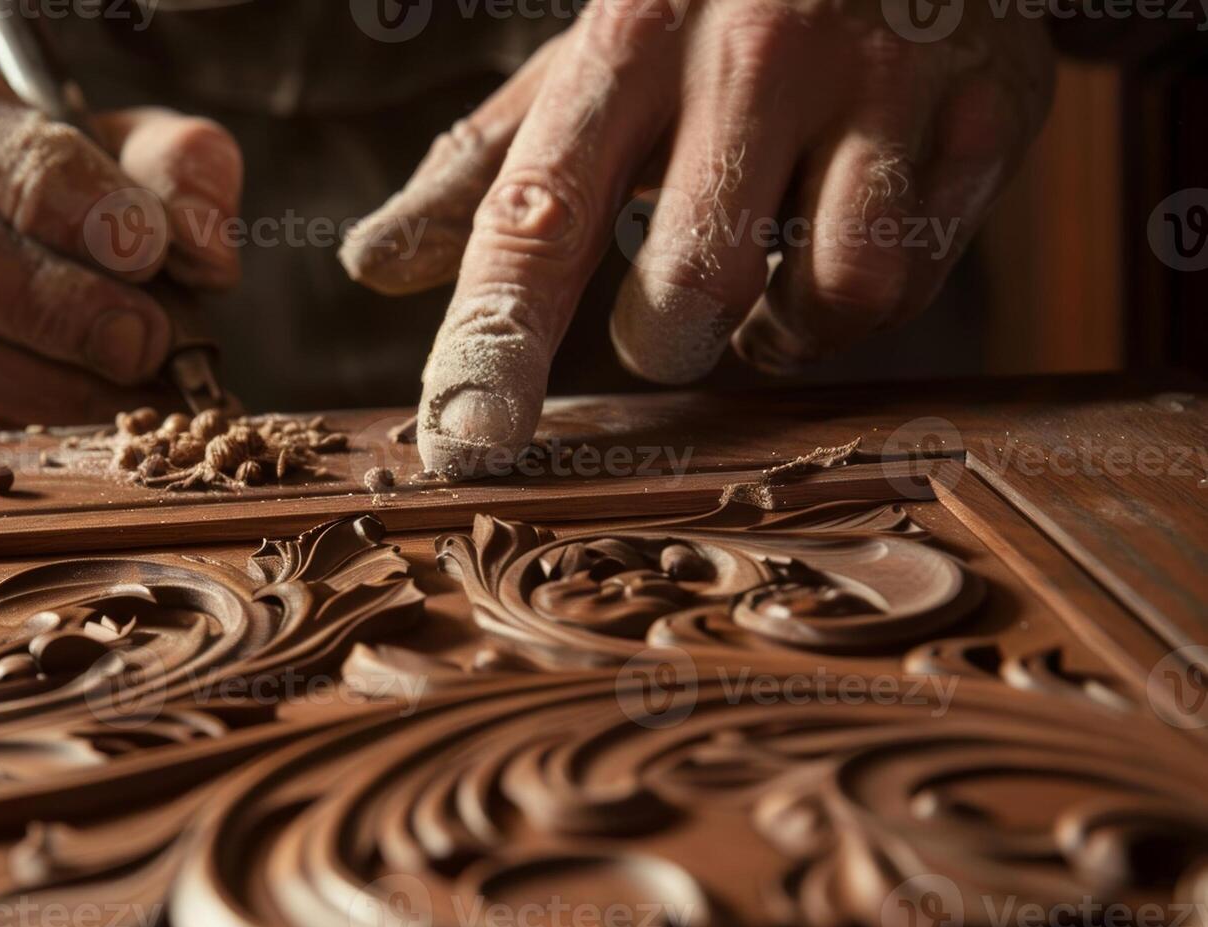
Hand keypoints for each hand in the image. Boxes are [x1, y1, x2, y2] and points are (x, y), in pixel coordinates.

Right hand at [0, 49, 242, 438]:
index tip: (145, 242)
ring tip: (140, 396)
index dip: (49, 186)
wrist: (0, 242)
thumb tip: (205, 250)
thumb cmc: (74, 184)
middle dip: (53, 303)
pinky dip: (34, 435)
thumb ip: (181, 170)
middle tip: (145, 340)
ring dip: (55, 386)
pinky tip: (100, 430)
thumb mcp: (135, 148)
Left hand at [342, 1, 1054, 474]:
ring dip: (781, 327)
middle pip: (691, 288)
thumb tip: (371, 266)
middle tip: (669, 310)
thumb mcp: (588, 62)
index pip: (536, 218)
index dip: (495, 344)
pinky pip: (921, 268)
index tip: (463, 448)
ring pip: (831, 291)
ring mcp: (882, 78)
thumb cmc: (707, 6)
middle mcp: (751, 55)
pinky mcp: (990, 106)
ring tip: (766, 275)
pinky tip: (846, 239)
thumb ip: (484, 169)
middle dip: (667, 338)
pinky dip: (870, 292)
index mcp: (625, 42)